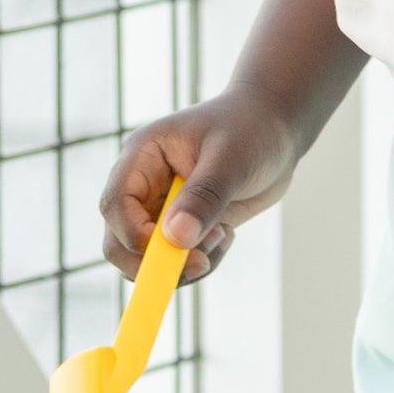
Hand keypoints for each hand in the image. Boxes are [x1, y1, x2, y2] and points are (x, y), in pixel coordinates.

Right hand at [99, 88, 301, 285]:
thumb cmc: (252, 129)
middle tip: (200, 264)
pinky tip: (227, 234)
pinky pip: (178, 263)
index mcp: (143, 156)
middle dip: (156, 261)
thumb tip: (176, 238)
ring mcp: (163, 209)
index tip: (170, 249)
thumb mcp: (232, 158)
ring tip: (223, 233)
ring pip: (150, 259)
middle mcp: (145, 185)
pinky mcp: (185, 227)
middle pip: (121, 240)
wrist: (277, 128)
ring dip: (185, 263)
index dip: (132, 233)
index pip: (116, 203)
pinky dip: (202, 261)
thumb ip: (204, 196)